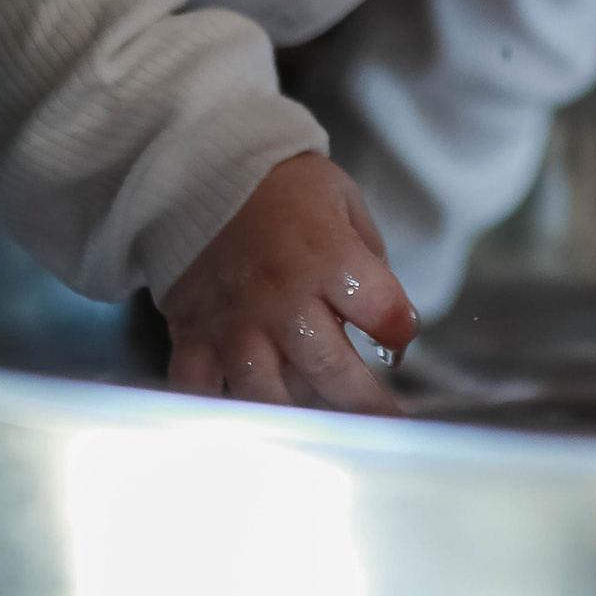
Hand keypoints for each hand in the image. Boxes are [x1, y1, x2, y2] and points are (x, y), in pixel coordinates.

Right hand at [161, 153, 418, 411]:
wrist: (202, 168)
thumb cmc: (283, 188)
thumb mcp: (344, 204)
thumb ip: (370, 261)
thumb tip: (388, 318)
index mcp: (330, 258)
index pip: (385, 314)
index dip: (400, 331)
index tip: (398, 339)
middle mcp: (284, 298)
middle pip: (334, 371)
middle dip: (365, 403)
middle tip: (382, 420)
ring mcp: (235, 322)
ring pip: (268, 394)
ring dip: (299, 417)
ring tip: (319, 427)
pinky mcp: (195, 335)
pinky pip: (201, 391)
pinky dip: (219, 413)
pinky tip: (244, 425)